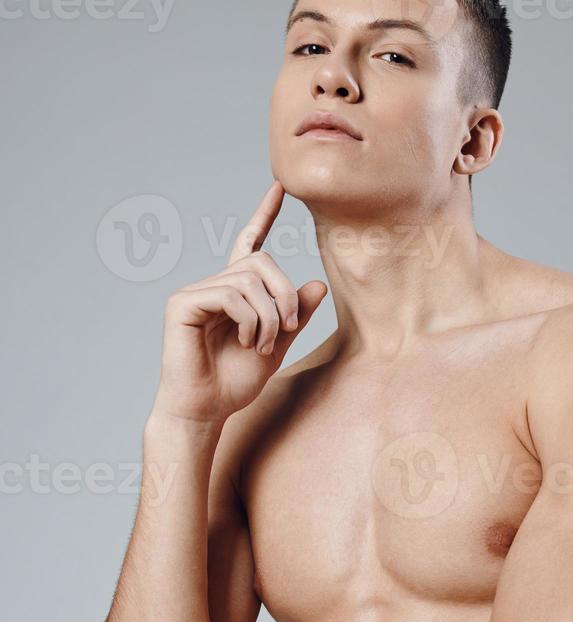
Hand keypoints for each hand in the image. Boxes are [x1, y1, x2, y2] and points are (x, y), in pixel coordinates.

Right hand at [152, 179, 327, 424]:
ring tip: (262, 345)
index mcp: (235, 292)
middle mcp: (214, 286)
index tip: (280, 187)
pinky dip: (247, 320)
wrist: (206, 410)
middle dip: (285, 295)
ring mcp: (196, 292)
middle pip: (262, 263)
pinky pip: (229, 294)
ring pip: (249, 280)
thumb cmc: (234, 383)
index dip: (264, 214)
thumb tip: (317, 284)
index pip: (250, 243)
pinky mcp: (182, 304)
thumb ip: (295, 316)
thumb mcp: (277, 347)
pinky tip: (245, 342)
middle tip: (289, 328)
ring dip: (268, 316)